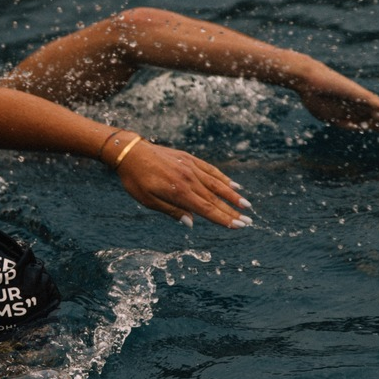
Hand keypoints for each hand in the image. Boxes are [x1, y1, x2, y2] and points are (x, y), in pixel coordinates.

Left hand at [114, 141, 251, 228]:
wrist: (130, 151)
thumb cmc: (136, 180)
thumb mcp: (148, 200)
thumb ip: (171, 211)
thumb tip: (191, 223)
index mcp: (179, 192)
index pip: (206, 209)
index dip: (223, 219)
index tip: (238, 226)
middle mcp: (189, 179)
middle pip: (215, 199)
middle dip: (233, 211)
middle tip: (248, 221)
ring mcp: (191, 167)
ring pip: (217, 183)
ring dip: (232, 195)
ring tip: (246, 205)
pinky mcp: (189, 159)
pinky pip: (210, 170)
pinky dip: (223, 178)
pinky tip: (232, 185)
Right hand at [294, 63, 378, 135]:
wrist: (309, 82)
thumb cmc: (314, 98)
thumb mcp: (330, 118)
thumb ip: (345, 124)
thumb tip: (361, 128)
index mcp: (349, 113)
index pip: (369, 122)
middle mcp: (358, 107)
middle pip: (378, 119)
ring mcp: (360, 101)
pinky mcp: (361, 96)